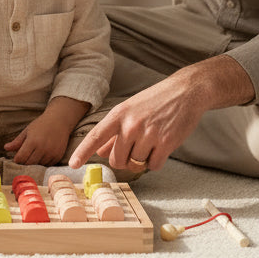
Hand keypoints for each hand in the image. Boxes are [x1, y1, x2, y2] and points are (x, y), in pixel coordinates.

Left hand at [3, 112, 69, 165]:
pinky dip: (43, 163)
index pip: (20, 158)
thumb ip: (17, 141)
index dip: (16, 160)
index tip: (16, 157)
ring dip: (34, 163)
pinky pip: (47, 165)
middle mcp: (42, 149)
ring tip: (33, 155)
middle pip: (28, 164)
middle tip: (23, 159)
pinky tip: (42, 155)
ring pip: (38, 166)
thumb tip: (5, 148)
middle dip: (24, 163)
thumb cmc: (41, 124)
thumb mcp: (27, 131)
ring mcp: (51, 153)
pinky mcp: (58, 156)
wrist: (60, 120)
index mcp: (32, 141)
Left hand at [68, 55, 253, 171]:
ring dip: (143, 159)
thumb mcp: (130, 110)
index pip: (96, 136)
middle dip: (124, 160)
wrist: (186, 91)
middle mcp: (131, 124)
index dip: (83, 152)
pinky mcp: (166, 143)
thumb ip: (114, 132)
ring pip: (136, 164)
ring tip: (152, 141)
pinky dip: (156, 161)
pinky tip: (162, 146)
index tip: (72, 164)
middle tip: (135, 148)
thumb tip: (100, 151)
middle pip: (116, 159)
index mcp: (119, 114)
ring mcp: (148, 134)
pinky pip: (154, 166)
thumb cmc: (156, 101)